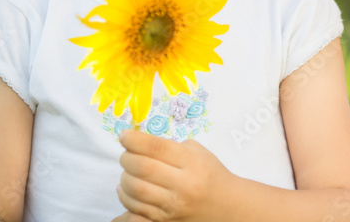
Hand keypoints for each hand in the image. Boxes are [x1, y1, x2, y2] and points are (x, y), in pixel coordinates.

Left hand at [114, 128, 236, 221]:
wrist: (225, 204)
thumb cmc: (209, 173)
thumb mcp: (196, 152)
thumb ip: (170, 147)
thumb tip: (138, 143)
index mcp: (192, 162)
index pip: (156, 147)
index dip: (135, 140)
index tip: (124, 136)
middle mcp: (183, 184)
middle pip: (143, 168)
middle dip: (127, 158)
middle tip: (126, 154)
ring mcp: (173, 205)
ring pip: (136, 190)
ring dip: (124, 178)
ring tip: (127, 171)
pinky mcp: (165, 220)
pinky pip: (136, 210)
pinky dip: (125, 197)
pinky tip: (126, 189)